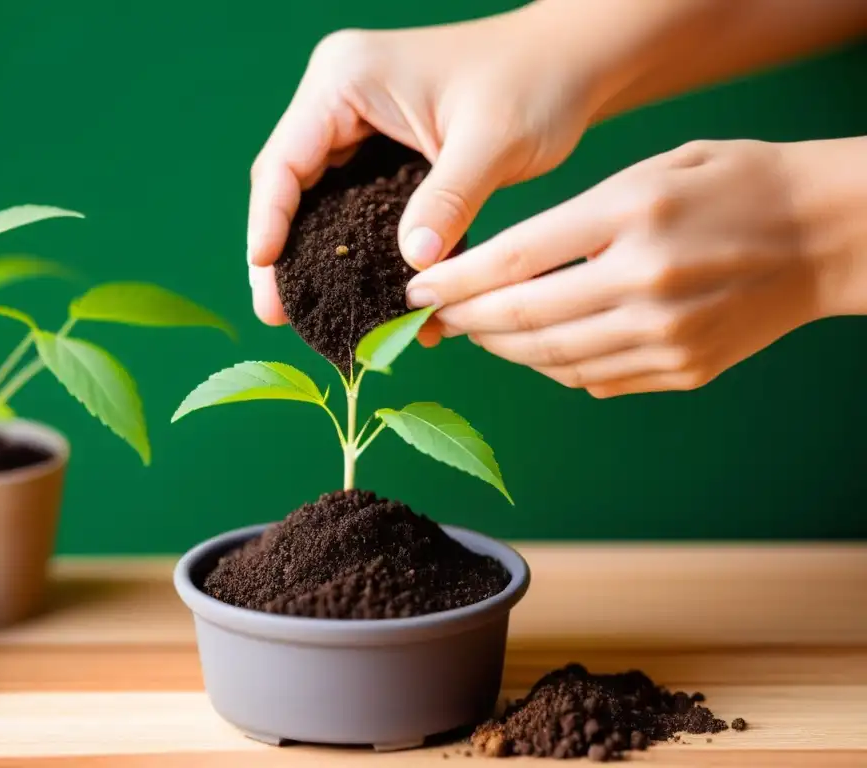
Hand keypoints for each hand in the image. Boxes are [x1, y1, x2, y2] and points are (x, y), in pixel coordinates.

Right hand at [246, 4, 601, 342]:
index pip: (285, 159)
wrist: (570, 64)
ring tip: (308, 314)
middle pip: (290, 184)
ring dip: (317, 255)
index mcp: (346, 79)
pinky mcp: (381, 149)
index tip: (265, 274)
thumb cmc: (534, 82)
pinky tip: (365, 293)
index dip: (268, 221)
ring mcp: (358, 123)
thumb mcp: (491, 142)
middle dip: (284, 251)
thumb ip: (448, 201)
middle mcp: (340, 98)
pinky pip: (355, 204)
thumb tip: (412, 265)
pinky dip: (359, 248)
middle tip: (275, 314)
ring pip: (317, 199)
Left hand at [407, 139, 828, 396]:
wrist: (829, 234)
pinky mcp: (682, 370)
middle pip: (521, 317)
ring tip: (473, 335)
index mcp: (632, 215)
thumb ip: (575, 221)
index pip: (513, 259)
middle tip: (431, 322)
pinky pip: (592, 379)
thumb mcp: (652, 170)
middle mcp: (645, 281)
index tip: (416, 291)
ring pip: (551, 357)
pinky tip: (532, 350)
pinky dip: (550, 366)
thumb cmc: (736, 184)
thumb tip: (503, 275)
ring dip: (499, 349)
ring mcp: (665, 335)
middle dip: (462, 322)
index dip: (451, 281)